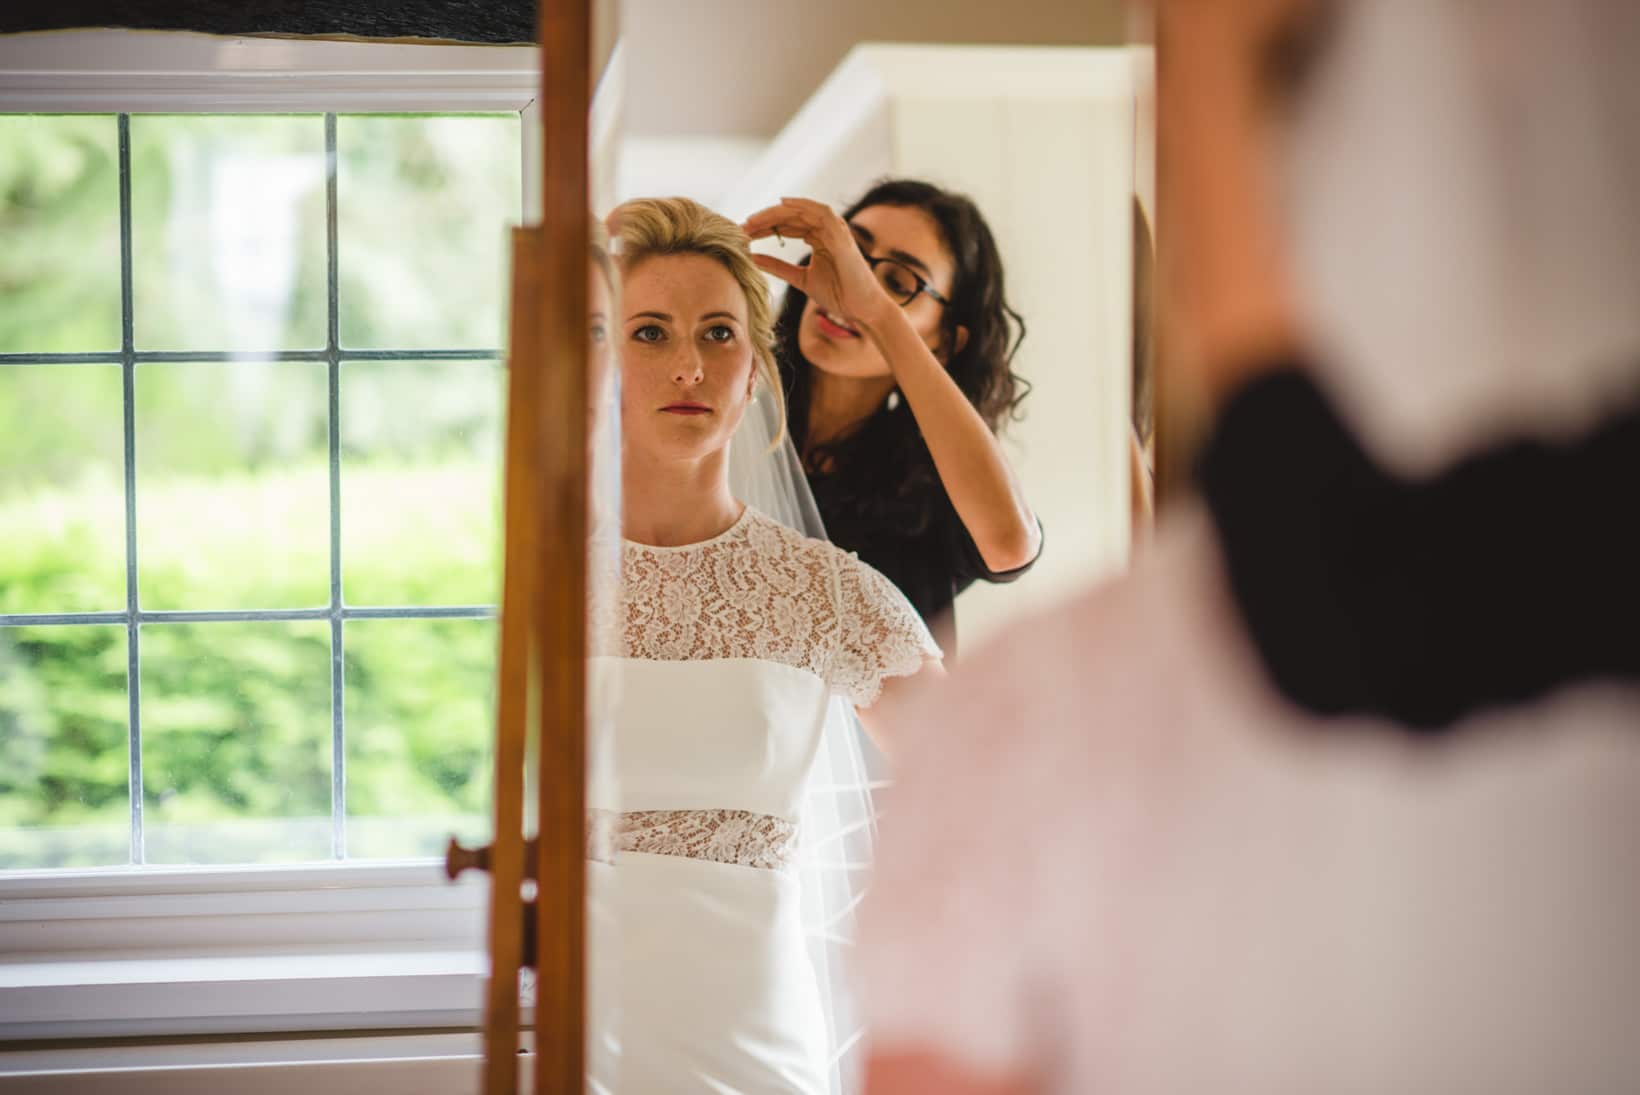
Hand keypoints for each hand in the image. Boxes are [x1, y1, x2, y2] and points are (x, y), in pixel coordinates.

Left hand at [742, 197, 897, 330]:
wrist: (862, 309)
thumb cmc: (839, 295)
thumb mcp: (800, 279)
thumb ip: (778, 267)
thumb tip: (752, 259)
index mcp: (818, 238)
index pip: (787, 225)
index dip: (764, 227)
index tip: (743, 234)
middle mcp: (826, 230)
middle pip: (791, 215)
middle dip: (765, 219)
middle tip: (742, 226)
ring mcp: (835, 231)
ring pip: (802, 211)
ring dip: (776, 212)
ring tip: (755, 219)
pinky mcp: (841, 236)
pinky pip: (821, 213)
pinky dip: (802, 206)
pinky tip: (782, 205)